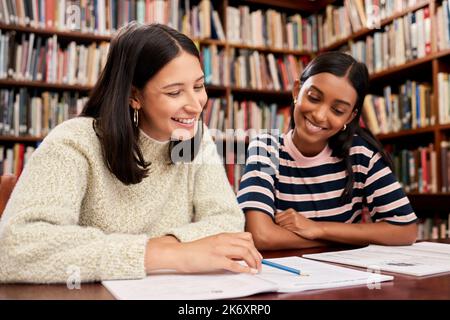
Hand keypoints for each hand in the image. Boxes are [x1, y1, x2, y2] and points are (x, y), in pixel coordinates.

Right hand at [145, 232, 261, 273]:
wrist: (180, 253)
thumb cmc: (195, 251)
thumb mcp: (213, 243)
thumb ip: (225, 245)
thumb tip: (238, 254)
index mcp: (223, 235)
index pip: (246, 237)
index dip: (255, 247)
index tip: (257, 256)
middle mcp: (224, 240)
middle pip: (249, 245)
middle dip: (257, 256)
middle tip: (259, 265)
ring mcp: (220, 250)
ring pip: (245, 252)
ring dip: (253, 262)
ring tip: (255, 269)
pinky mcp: (216, 260)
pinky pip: (235, 264)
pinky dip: (245, 269)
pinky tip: (249, 272)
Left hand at [275, 208, 323, 239]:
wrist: (316, 229)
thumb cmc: (304, 224)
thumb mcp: (295, 217)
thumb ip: (285, 217)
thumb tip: (273, 219)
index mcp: (290, 210)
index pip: (276, 216)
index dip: (277, 222)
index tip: (280, 225)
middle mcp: (291, 214)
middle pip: (277, 221)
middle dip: (279, 226)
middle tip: (287, 229)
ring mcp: (293, 220)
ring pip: (281, 226)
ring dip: (284, 230)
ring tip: (292, 230)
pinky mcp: (296, 226)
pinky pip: (287, 230)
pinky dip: (289, 232)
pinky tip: (295, 232)